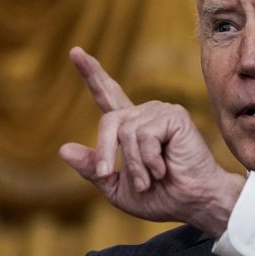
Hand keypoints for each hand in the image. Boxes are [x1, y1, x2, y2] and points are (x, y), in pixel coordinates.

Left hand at [59, 47, 243, 236]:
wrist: (192, 202)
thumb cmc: (161, 197)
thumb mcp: (115, 187)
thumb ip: (92, 168)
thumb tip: (62, 148)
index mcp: (131, 127)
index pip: (108, 95)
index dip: (92, 75)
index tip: (75, 52)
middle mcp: (145, 114)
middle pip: (108, 121)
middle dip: (104, 152)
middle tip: (108, 174)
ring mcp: (160, 112)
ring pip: (125, 133)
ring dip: (134, 165)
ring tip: (151, 178)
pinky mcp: (174, 116)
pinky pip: (144, 135)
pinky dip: (150, 160)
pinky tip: (164, 167)